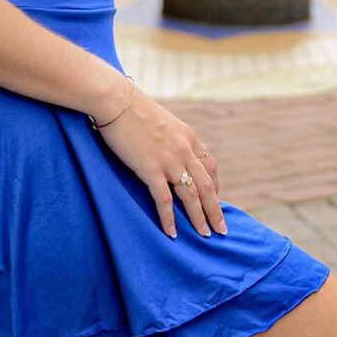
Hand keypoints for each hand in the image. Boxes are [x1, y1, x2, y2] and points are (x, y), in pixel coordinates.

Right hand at [93, 86, 226, 238]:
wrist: (115, 101)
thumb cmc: (132, 108)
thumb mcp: (162, 120)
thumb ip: (169, 137)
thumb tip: (165, 147)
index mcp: (188, 137)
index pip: (209, 165)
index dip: (215, 185)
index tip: (215, 198)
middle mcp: (184, 150)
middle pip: (207, 186)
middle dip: (215, 210)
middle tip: (221, 229)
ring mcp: (169, 160)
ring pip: (191, 196)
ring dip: (199, 218)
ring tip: (204, 234)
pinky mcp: (150, 169)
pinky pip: (164, 200)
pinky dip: (169, 218)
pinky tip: (171, 233)